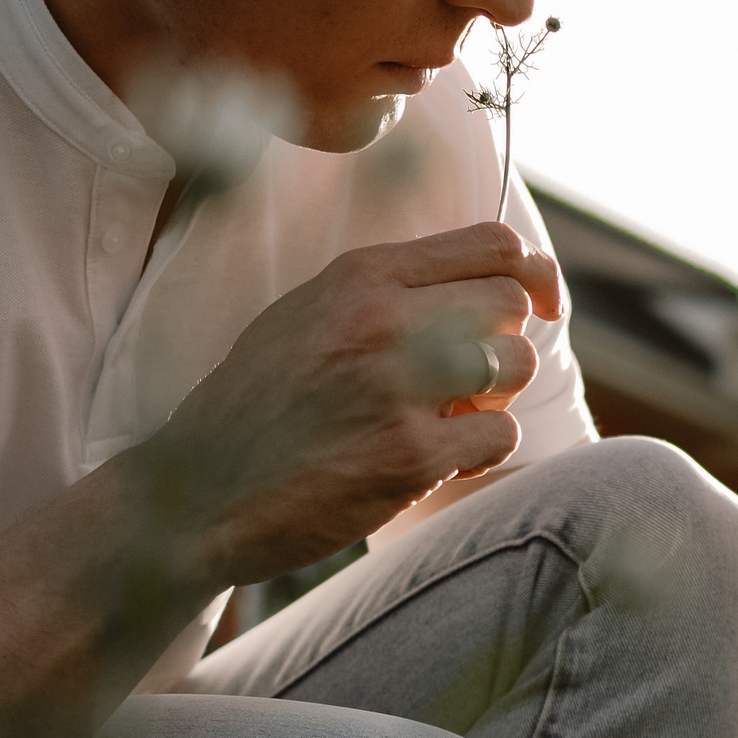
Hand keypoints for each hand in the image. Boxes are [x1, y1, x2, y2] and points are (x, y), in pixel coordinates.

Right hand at [147, 221, 563, 586]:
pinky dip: (478, 452)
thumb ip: (391, 290)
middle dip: (505, 342)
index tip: (539, 305)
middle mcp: (381, 320)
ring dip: (496, 398)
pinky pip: (499, 436)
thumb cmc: (261, 404)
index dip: (533, 274)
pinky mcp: (409, 456)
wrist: (198, 493)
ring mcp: (397, 388)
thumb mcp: (310, 314)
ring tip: (445, 418)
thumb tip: (499, 276)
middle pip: (511, 302)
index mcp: (360, 276)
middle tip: (468, 380)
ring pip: (515, 366)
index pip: (493, 243)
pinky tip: (434, 461)